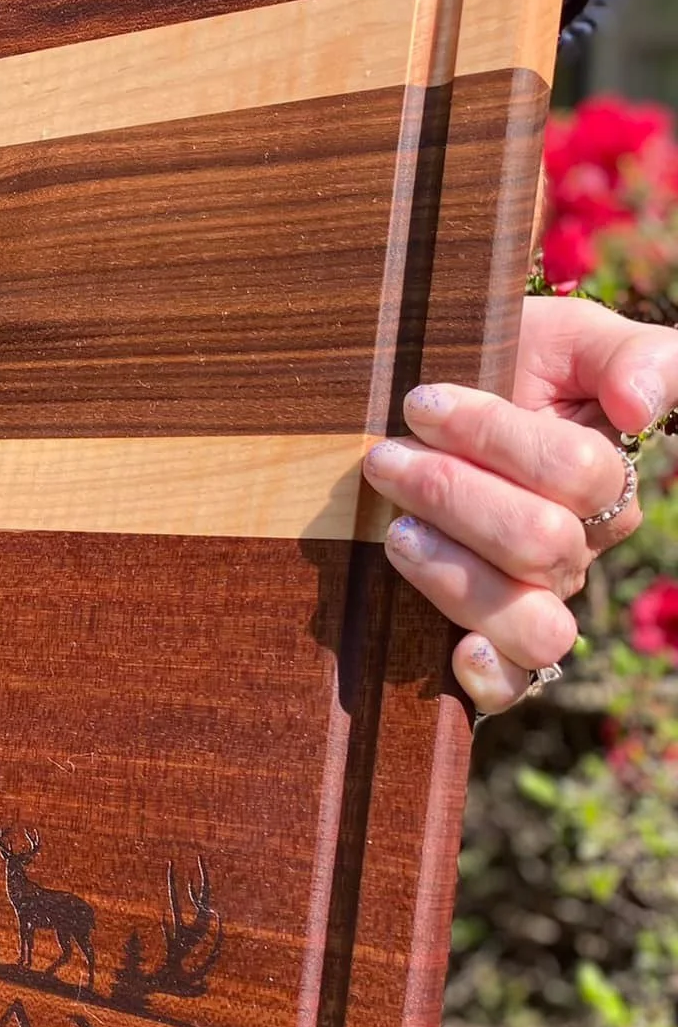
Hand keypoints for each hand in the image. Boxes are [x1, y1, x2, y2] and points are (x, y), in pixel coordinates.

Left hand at [362, 298, 672, 713]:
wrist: (419, 415)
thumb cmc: (500, 369)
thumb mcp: (567, 341)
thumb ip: (631, 355)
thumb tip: (640, 407)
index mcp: (605, 483)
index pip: (574, 472)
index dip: (495, 436)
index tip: (419, 402)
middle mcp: (577, 551)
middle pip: (541, 543)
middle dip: (453, 494)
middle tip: (385, 459)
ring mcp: (534, 603)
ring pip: (530, 619)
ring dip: (454, 574)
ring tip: (395, 532)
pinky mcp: (489, 645)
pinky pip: (514, 685)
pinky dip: (491, 676)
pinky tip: (458, 652)